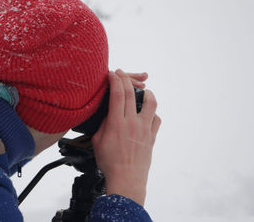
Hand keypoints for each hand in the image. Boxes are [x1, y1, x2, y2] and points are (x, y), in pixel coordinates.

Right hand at [92, 69, 160, 205]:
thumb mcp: (97, 141)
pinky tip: (146, 113)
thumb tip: (109, 114)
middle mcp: (132, 122)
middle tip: (121, 73)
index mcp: (116, 123)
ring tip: (141, 90)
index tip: (111, 73)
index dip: (114, 80)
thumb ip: (103, 124)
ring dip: (146, 92)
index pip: (117, 93)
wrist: (127, 178)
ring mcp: (144, 128)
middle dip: (125, 78)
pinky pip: (156, 119)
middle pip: (131, 93)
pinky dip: (152, 112)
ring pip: (151, 102)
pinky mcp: (152, 136)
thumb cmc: (109, 162)